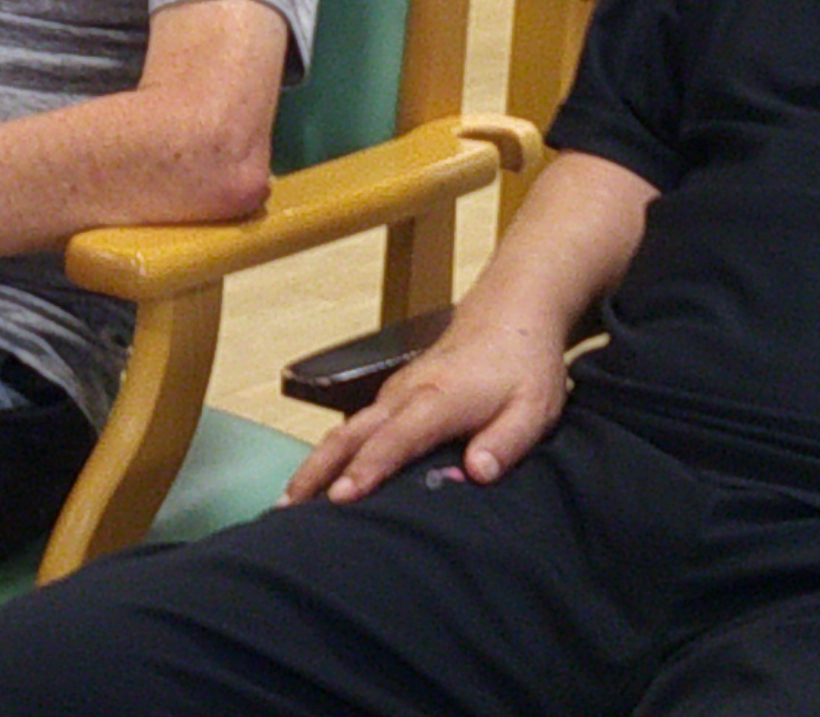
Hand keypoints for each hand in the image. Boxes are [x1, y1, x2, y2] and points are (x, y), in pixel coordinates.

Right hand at [280, 314, 571, 505]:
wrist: (511, 313)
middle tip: (286, 507)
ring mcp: (396, 391)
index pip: (393, 440)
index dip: (366, 470)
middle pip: (349, 434)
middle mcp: (406, 394)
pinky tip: (325, 473)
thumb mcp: (533, 409)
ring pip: (346, 429)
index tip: (340, 498)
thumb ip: (505, 442)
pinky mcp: (396, 393)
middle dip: (315, 470)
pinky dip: (333, 450)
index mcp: (438, 400)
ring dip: (316, 462)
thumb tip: (477, 473)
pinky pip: (357, 423)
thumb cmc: (523, 365)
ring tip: (290, 500)